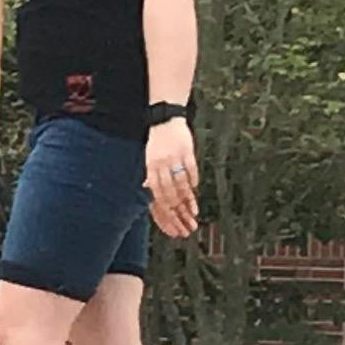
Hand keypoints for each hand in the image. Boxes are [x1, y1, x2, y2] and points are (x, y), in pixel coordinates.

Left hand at [144, 118, 200, 239]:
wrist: (164, 120)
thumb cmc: (157, 143)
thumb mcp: (149, 159)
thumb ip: (152, 177)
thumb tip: (151, 194)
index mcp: (150, 168)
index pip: (157, 196)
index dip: (164, 211)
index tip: (171, 224)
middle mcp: (161, 164)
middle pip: (169, 193)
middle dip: (178, 212)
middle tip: (186, 224)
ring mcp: (174, 157)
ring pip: (181, 183)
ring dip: (188, 200)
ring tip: (194, 212)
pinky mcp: (186, 150)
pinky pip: (191, 168)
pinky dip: (193, 179)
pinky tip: (195, 188)